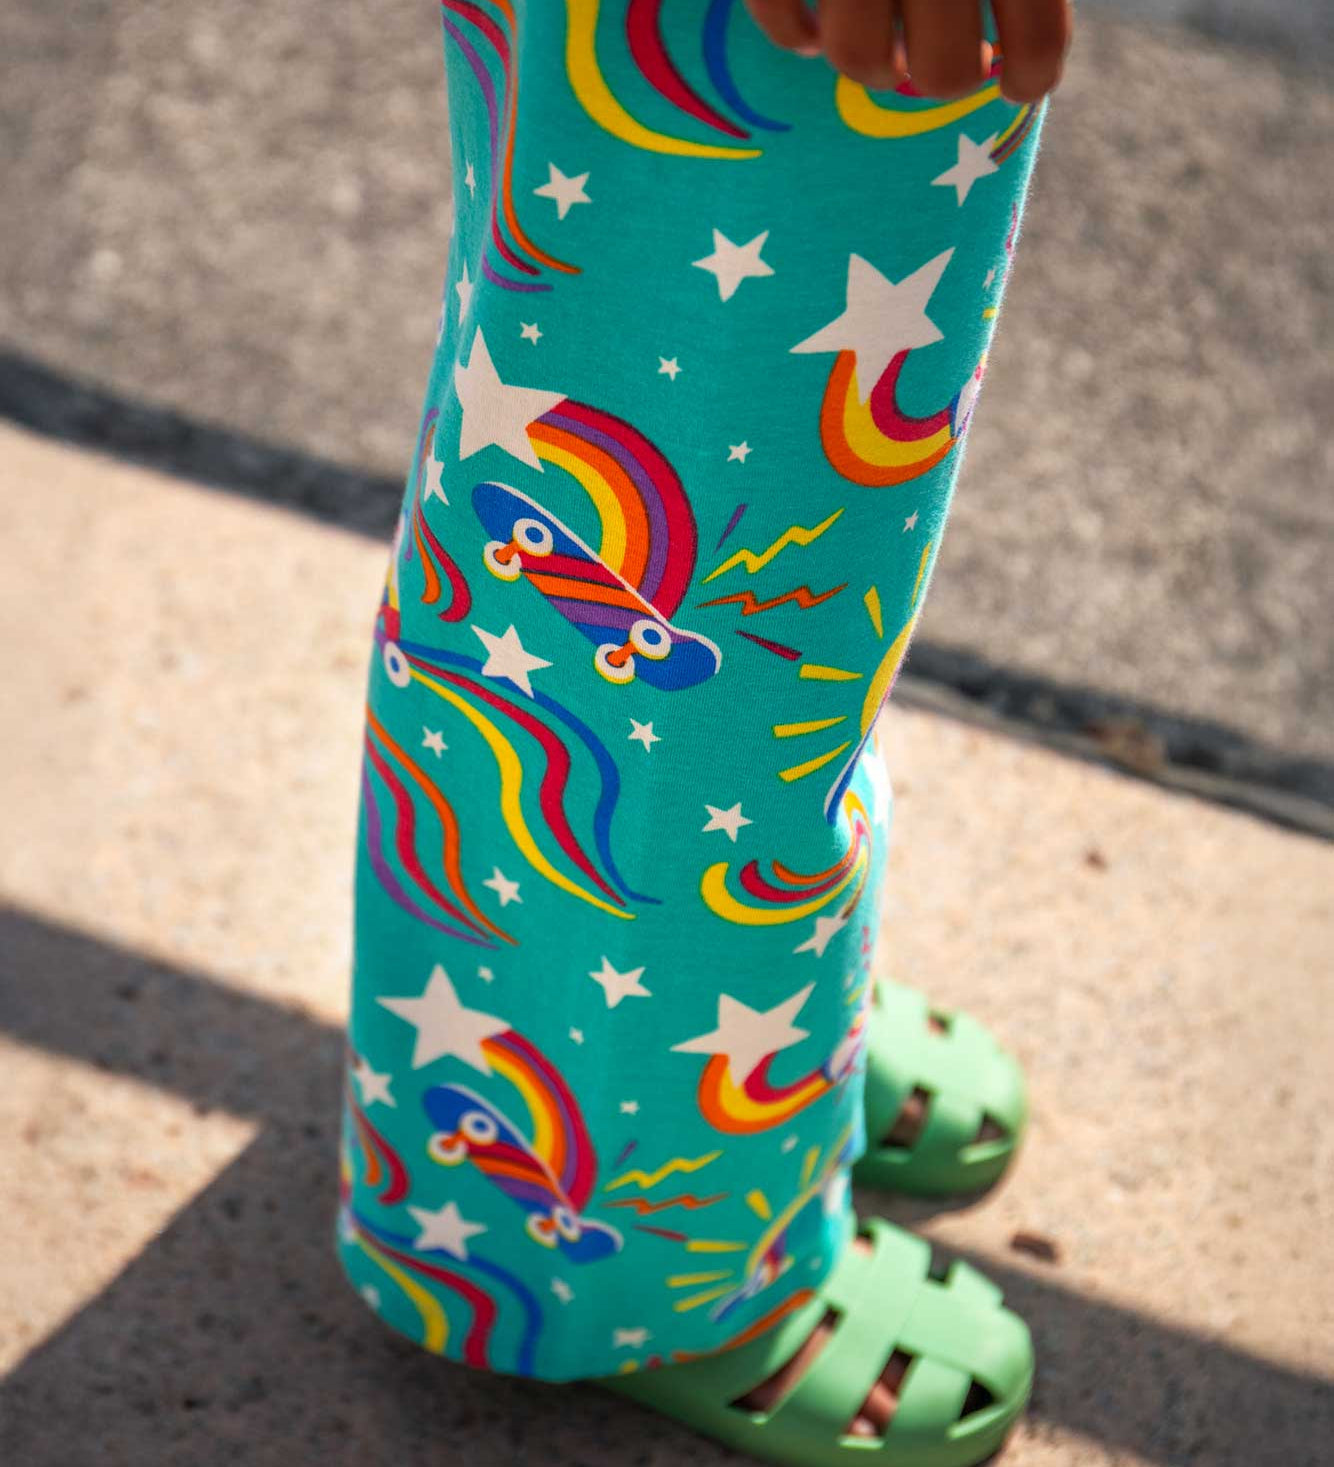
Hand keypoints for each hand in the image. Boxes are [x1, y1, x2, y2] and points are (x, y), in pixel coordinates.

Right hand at [742, 0, 1071, 102]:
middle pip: (942, 74)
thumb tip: (1009, 51)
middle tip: (925, 54)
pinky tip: (807, 23)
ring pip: (860, 59)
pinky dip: (794, 32)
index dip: (1028, 77)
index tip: (1012, 81)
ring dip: (865, 58)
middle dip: (936, 74)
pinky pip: (786, 25)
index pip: (1039, 44)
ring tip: (869, 37)